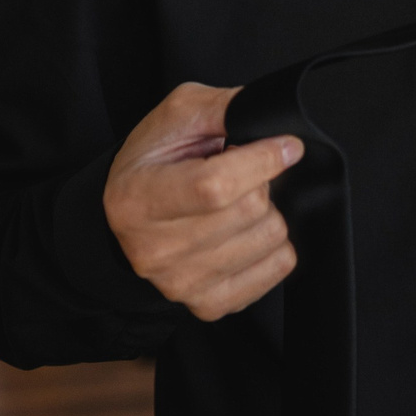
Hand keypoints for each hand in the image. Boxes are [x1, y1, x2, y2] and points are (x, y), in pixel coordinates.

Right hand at [104, 83, 303, 320]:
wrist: (129, 212)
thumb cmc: (152, 162)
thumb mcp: (176, 117)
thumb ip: (222, 110)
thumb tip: (274, 122)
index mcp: (137, 198)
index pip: (214, 186)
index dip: (261, 162)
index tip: (286, 147)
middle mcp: (154, 249)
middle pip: (249, 211)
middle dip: (261, 182)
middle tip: (242, 174)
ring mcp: (181, 283)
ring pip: (269, 239)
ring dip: (269, 212)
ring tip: (240, 202)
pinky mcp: (208, 305)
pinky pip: (276, 271)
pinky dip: (274, 245)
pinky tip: (248, 230)